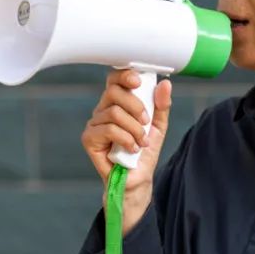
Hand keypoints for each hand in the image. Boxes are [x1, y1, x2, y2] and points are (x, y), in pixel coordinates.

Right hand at [80, 69, 171, 235]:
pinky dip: (125, 138)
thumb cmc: (144, 151)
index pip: (115, 80)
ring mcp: (94, 124)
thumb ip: (161, 105)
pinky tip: (131, 148)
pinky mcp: (89, 139)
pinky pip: (108, 130)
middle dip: (135, 105)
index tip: (139, 82)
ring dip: (134, 128)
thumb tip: (165, 84)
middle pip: (113, 92)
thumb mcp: (158, 126)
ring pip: (113, 113)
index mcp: (117, 102)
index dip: (124, 76)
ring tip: (141, 142)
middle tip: (146, 121)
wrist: (137, 178)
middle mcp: (103, 110)